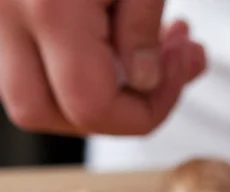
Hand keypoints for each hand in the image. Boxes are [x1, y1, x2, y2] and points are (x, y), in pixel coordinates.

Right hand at [0, 0, 205, 135]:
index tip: (182, 70)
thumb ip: (143, 29)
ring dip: (93, 88)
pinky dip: (73, 61)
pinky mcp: (0, 5)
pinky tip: (118, 34)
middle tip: (164, 74)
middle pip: (42, 112)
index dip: (148, 109)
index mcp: (49, 10)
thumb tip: (144, 83)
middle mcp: (6, 15)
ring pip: (28, 88)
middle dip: (111, 111)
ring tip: (155, 48)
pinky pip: (27, 55)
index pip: (91, 107)